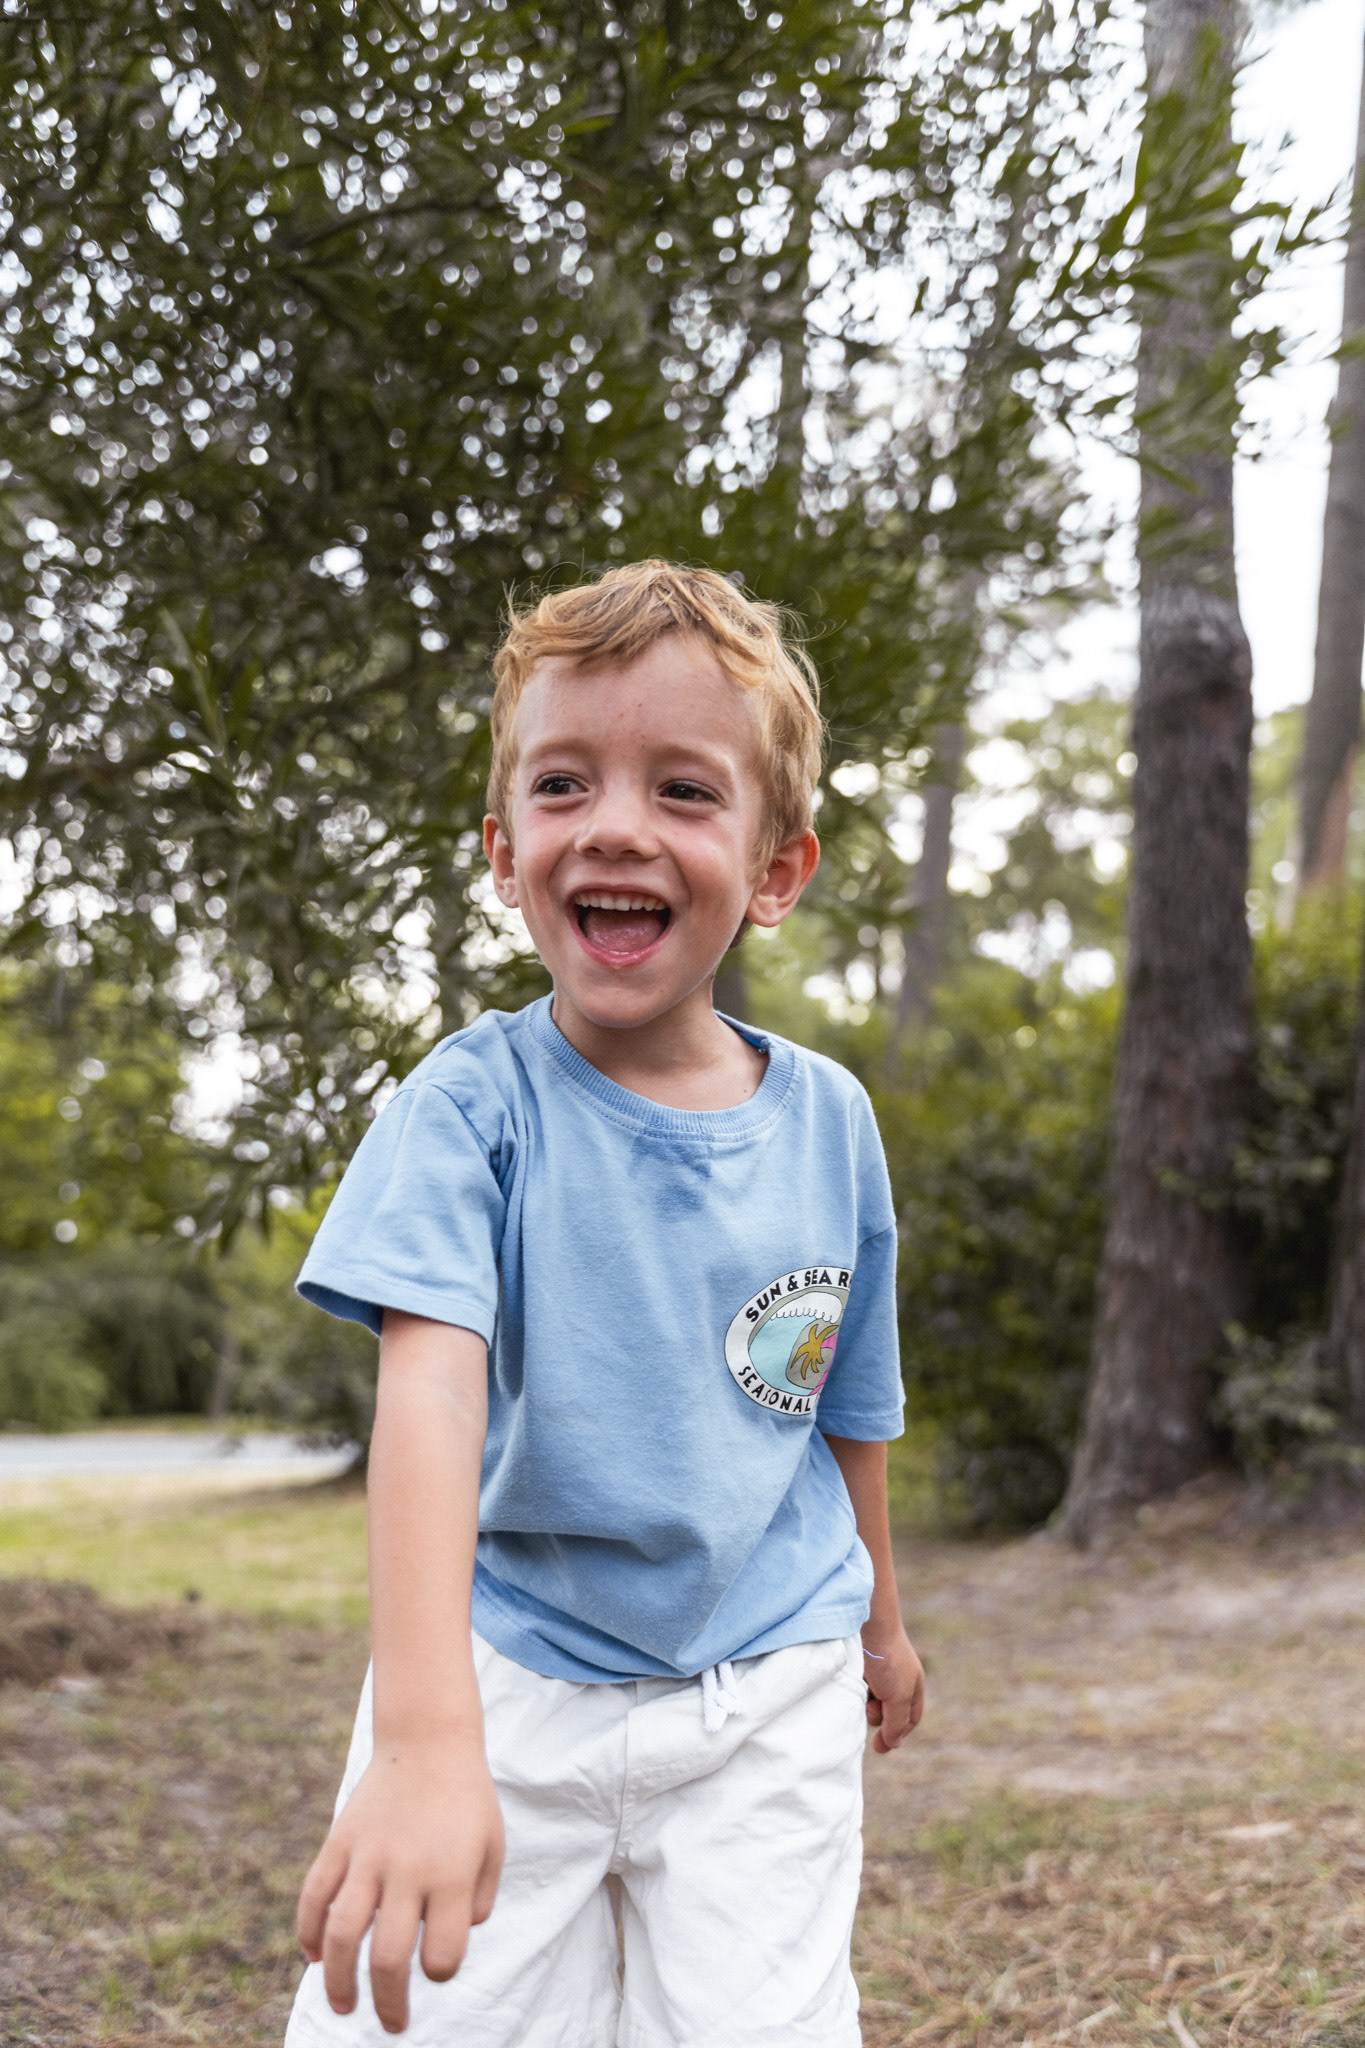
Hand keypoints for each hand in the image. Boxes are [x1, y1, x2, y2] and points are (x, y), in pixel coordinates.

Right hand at [297, 1734, 503, 2035]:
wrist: (429, 1740)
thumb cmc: (467, 1800)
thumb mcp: (492, 1847)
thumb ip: (478, 1900)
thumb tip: (445, 1945)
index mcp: (451, 1875)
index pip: (442, 1954)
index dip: (440, 1970)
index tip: (437, 1963)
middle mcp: (407, 1870)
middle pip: (387, 1957)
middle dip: (388, 2002)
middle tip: (392, 2024)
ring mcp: (368, 1855)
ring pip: (341, 1935)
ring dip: (338, 1981)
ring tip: (343, 2006)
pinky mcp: (340, 1841)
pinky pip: (314, 1896)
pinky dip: (307, 1932)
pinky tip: (313, 1958)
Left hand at [861, 1621, 924, 1753]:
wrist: (868, 1623)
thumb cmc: (887, 1660)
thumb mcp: (898, 1697)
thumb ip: (897, 1723)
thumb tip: (893, 1743)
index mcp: (914, 1686)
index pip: (910, 1720)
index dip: (897, 1734)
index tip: (879, 1746)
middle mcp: (897, 1679)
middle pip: (888, 1713)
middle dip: (878, 1717)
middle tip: (870, 1707)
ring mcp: (879, 1671)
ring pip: (871, 1701)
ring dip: (865, 1703)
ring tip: (862, 1690)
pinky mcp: (861, 1664)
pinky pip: (858, 1687)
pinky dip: (856, 1690)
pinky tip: (853, 1682)